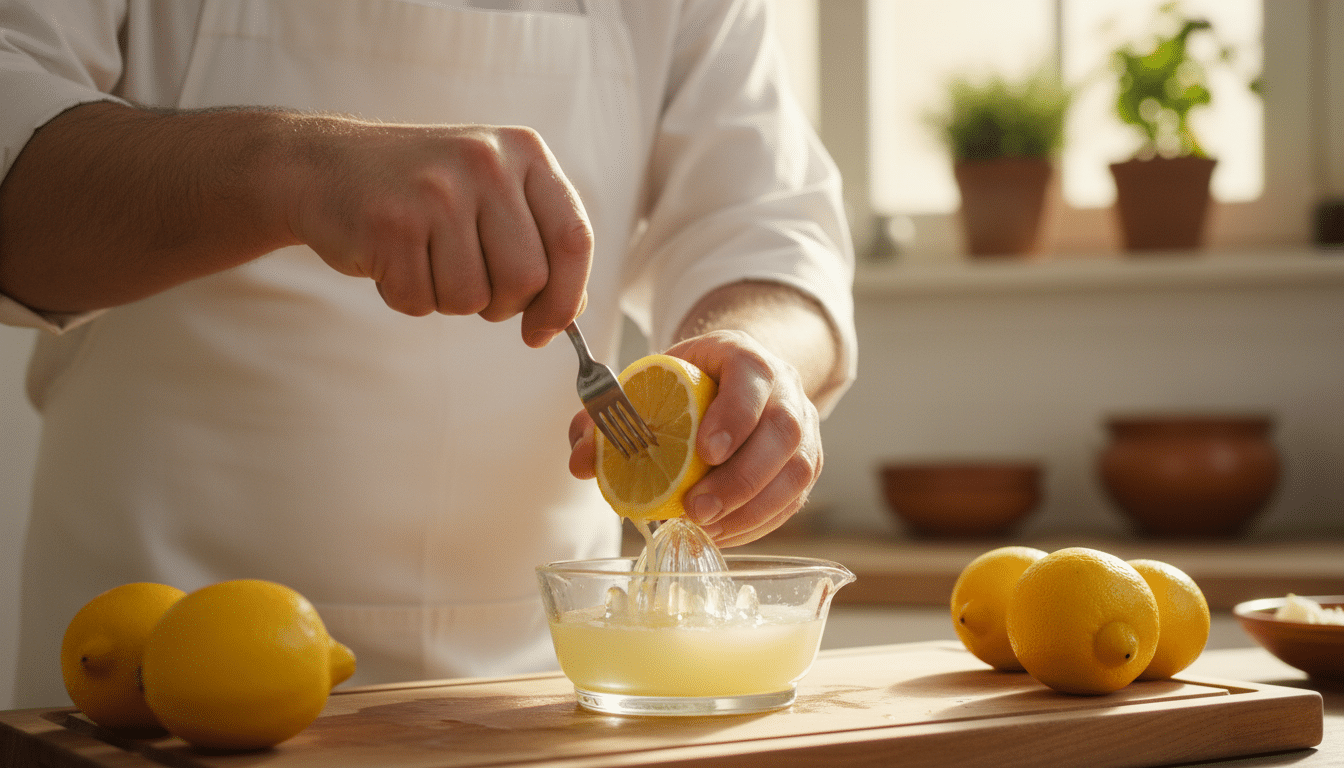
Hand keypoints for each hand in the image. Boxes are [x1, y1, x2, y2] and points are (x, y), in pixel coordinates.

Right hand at [289, 122, 592, 346]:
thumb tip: (570, 311)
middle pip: (526, 279)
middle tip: (471, 288)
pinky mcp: (391, 224)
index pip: (573, 239)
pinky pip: (420, 301)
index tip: (545, 330)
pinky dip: (407, 297)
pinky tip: (392, 259)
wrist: (323, 165)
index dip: (565, 298)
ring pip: (473, 298)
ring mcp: (437, 192)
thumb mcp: (492, 191)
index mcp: (524, 152)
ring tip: (424, 260)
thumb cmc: (423, 191)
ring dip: (448, 300)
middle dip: (502, 305)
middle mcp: (486, 163)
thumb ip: (538, 240)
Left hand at [568, 330, 822, 545]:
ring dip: (752, 507)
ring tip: (707, 527)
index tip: (705, 452)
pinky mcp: (806, 463)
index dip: (735, 415)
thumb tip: (581, 461)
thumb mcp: (645, 384)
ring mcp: (804, 427)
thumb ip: (607, 418)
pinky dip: (758, 522)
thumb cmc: (683, 384)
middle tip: (696, 508)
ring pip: (798, 469)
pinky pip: (793, 498)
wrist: (732, 379)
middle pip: (784, 431)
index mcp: (744, 355)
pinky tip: (723, 532)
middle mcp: (785, 387)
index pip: (753, 376)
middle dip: (742, 477)